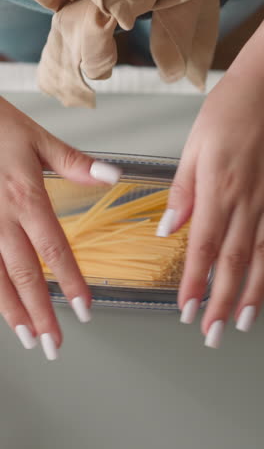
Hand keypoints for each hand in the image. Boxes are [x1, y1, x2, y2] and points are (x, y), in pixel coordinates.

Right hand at [0, 97, 120, 358]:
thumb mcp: (37, 139)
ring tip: (28, 338)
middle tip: (55, 343)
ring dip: (13, 312)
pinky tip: (0, 310)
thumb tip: (112, 176)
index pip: (54, 247)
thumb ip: (74, 163)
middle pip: (24, 274)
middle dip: (42, 312)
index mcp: (26, 196)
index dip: (71, 280)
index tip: (84, 308)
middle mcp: (0, 218)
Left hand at [157, 54, 263, 346]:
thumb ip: (183, 191)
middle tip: (212, 331)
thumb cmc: (231, 110)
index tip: (186, 307)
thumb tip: (168, 229)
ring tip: (243, 323)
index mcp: (218, 188)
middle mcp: (248, 201)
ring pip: (263, 259)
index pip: (202, 246)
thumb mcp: (195, 146)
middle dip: (222, 301)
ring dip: (253, 295)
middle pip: (233, 262)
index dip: (194, 281)